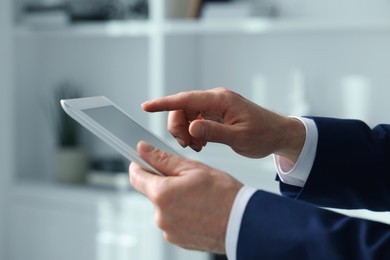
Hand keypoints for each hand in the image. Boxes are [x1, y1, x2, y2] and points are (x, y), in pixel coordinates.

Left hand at [129, 141, 242, 253]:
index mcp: (162, 194)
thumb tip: (143, 149)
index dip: (139, 165)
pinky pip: (173, 221)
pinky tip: (199, 210)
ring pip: (164, 207)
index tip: (144, 161)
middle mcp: (161, 216)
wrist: (244, 223)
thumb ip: (163, 159)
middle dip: (165, 183)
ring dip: (174, 200)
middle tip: (188, 179)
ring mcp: (169, 231)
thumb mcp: (193, 168)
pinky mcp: (178, 240)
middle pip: (153, 193)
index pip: (136, 177)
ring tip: (198, 197)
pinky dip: (182, 214)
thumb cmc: (223, 194)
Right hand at [142, 87, 304, 162]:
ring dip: (186, 132)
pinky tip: (201, 143)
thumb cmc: (264, 134)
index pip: (186, 99)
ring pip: (188, 115)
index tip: (147, 107)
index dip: (164, 103)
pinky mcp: (217, 113)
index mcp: (221, 100)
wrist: (279, 134)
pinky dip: (194, 133)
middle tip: (187, 145)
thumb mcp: (239, 138)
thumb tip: (192, 128)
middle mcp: (216, 99)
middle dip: (178, 127)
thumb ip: (214, 132)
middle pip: (183, 108)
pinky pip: (196, 120)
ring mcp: (216, 106)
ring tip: (197, 147)